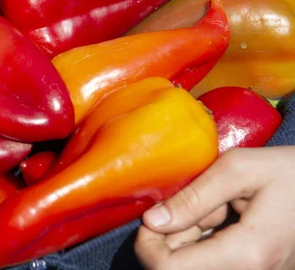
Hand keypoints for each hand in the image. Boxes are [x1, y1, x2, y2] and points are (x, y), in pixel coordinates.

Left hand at [135, 147, 294, 269]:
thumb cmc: (291, 173)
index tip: (152, 217)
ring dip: (189, 238)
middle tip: (190, 204)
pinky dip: (206, 241)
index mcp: (246, 254)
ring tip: (215, 207)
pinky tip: (222, 217)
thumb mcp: (239, 169)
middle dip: (170, 238)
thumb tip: (152, 221)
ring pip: (194, 267)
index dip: (147, 245)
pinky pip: (214, 262)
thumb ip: (193, 197)